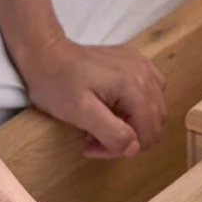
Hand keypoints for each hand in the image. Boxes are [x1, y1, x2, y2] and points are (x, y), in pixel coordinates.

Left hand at [16, 35, 167, 159]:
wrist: (46, 52)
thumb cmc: (58, 83)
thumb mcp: (80, 114)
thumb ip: (112, 134)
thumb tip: (134, 148)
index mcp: (136, 89)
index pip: (147, 135)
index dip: (122, 148)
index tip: (92, 145)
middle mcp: (147, 75)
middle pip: (155, 124)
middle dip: (128, 137)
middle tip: (95, 137)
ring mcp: (144, 65)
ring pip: (156, 110)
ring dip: (134, 123)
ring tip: (105, 121)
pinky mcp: (136, 60)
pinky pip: (152, 91)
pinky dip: (138, 105)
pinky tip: (116, 105)